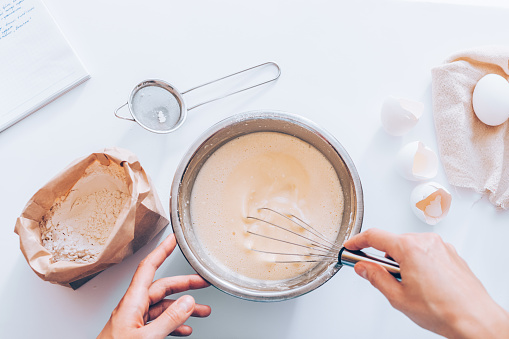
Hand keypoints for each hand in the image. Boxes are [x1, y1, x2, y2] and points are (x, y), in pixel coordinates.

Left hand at [98, 234, 210, 337]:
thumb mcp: (146, 338)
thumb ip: (168, 319)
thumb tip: (187, 301)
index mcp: (131, 303)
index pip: (148, 267)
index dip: (162, 250)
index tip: (173, 239)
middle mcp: (132, 308)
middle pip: (161, 287)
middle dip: (184, 284)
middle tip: (203, 282)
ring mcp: (134, 321)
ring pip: (162, 307)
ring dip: (183, 308)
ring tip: (203, 310)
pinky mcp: (136, 334)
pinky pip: (158, 322)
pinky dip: (173, 324)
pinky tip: (185, 329)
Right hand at [343, 229, 508, 338]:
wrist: (475, 319)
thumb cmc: (443, 310)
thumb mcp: (398, 297)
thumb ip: (376, 278)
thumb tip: (364, 268)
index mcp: (410, 248)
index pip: (375, 236)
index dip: (358, 241)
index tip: (351, 246)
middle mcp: (426, 241)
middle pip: (393, 241)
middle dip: (382, 256)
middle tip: (377, 274)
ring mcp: (441, 246)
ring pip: (410, 246)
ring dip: (402, 260)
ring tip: (408, 285)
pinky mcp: (450, 253)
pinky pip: (426, 251)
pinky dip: (418, 261)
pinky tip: (422, 283)